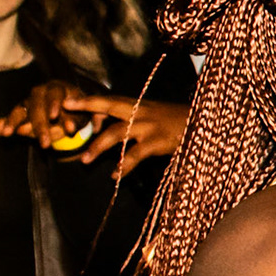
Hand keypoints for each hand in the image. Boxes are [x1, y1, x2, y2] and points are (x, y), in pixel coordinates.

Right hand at [0, 80, 95, 146]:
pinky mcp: (20, 111)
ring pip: (20, 110)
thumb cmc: (78, 112)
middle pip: (36, 105)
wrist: (71, 112)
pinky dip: (3, 123)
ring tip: (7, 133)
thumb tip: (69, 128)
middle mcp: (40, 92)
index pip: (55, 94)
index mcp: (58, 88)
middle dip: (39, 125)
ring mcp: (28, 100)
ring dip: (13, 122)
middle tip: (44, 143)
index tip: (54, 116)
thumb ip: (76, 121)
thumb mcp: (82, 116)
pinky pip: (10, 116)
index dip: (53, 104)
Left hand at [0, 84, 188, 169]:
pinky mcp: (157, 142)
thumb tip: (116, 130)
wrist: (211, 127)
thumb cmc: (185, 125)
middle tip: (64, 112)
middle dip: (86, 107)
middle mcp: (143, 112)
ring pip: (115, 133)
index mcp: (143, 106)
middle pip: (109, 106)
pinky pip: (133, 155)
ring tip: (85, 160)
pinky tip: (115, 175)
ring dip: (98, 147)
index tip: (69, 101)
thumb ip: (139, 122)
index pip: (111, 100)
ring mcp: (149, 126)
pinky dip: (122, 166)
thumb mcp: (160, 118)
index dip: (90, 101)